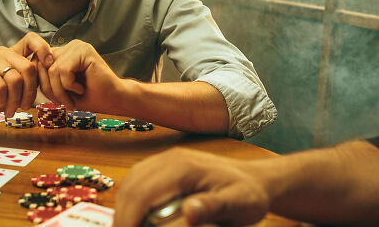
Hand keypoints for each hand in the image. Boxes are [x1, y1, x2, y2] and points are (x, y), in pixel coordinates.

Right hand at [0, 32, 53, 116]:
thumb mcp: (17, 87)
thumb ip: (30, 79)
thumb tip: (51, 78)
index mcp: (14, 53)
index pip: (31, 39)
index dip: (43, 49)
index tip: (49, 65)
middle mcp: (3, 52)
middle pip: (28, 67)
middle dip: (29, 92)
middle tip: (24, 107)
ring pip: (15, 79)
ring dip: (14, 101)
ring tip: (10, 110)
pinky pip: (0, 87)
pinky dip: (0, 101)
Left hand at [36, 39, 124, 111]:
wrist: (113, 100)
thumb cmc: (89, 96)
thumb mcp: (60, 88)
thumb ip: (46, 78)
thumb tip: (28, 73)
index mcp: (62, 54)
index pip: (37, 65)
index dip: (43, 85)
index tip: (59, 100)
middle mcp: (69, 47)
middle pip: (42, 66)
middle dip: (50, 89)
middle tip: (66, 102)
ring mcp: (77, 46)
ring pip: (52, 70)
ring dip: (60, 91)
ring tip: (73, 99)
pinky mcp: (84, 51)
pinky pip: (63, 70)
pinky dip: (69, 86)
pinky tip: (81, 89)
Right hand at [114, 148, 269, 226]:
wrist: (256, 179)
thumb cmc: (249, 193)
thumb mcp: (240, 204)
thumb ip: (214, 207)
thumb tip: (189, 212)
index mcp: (185, 167)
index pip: (144, 191)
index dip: (129, 217)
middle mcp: (171, 158)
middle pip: (132, 184)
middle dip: (122, 214)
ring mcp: (167, 159)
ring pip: (131, 180)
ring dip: (124, 206)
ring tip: (127, 226)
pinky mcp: (166, 166)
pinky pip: (139, 179)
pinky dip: (132, 198)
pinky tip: (136, 216)